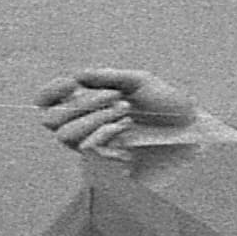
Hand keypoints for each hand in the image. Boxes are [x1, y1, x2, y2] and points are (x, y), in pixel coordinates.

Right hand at [36, 68, 196, 154]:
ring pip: (65, 135)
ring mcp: (92, 144)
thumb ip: (109, 76)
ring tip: (126, 112)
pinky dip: (105, 132)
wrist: (190, 129)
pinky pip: (87, 148)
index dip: (50, 92)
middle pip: (52, 119)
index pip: (46, 102)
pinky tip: (126, 127)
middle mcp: (82, 125)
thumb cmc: (165, 104)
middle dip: (83, 105)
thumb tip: (79, 75)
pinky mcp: (104, 161)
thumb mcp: (139, 82)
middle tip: (116, 97)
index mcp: (85, 103)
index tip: (71, 83)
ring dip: (95, 119)